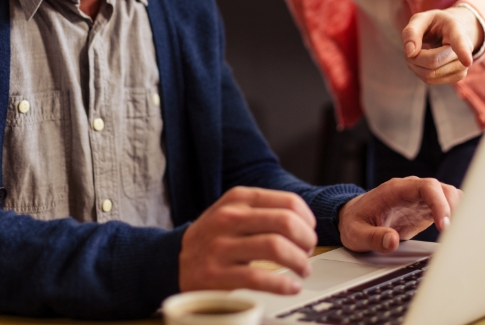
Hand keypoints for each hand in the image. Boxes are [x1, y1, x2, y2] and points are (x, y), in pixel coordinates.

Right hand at [179, 187, 316, 294]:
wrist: (174, 259)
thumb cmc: (214, 236)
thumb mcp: (233, 210)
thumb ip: (263, 209)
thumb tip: (304, 220)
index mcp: (238, 198)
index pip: (287, 201)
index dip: (307, 219)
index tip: (310, 231)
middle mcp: (230, 217)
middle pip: (284, 222)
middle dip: (306, 239)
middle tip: (308, 250)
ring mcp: (222, 246)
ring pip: (275, 247)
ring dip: (299, 261)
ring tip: (303, 269)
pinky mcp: (217, 275)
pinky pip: (259, 278)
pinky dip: (283, 284)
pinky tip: (291, 287)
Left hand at [338, 177, 460, 252]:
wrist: (352, 216)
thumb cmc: (354, 221)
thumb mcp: (356, 233)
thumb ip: (373, 237)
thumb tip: (392, 241)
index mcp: (396, 190)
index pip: (426, 186)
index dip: (439, 203)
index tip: (445, 225)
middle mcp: (411, 190)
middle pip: (442, 189)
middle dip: (454, 209)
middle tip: (454, 234)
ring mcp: (419, 199)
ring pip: (448, 196)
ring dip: (459, 212)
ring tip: (458, 235)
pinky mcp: (424, 210)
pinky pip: (446, 207)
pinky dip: (456, 217)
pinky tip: (457, 233)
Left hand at [401, 6, 483, 84]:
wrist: (447, 31)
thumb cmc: (432, 23)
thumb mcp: (420, 19)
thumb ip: (412, 32)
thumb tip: (410, 53)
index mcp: (456, 28)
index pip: (460, 42)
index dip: (463, 52)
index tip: (467, 62)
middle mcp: (465, 48)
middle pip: (433, 61)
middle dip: (414, 57)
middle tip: (410, 47)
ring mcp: (463, 65)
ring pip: (431, 74)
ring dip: (415, 66)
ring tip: (415, 52)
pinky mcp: (457, 76)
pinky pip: (431, 81)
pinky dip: (419, 73)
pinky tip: (421, 62)